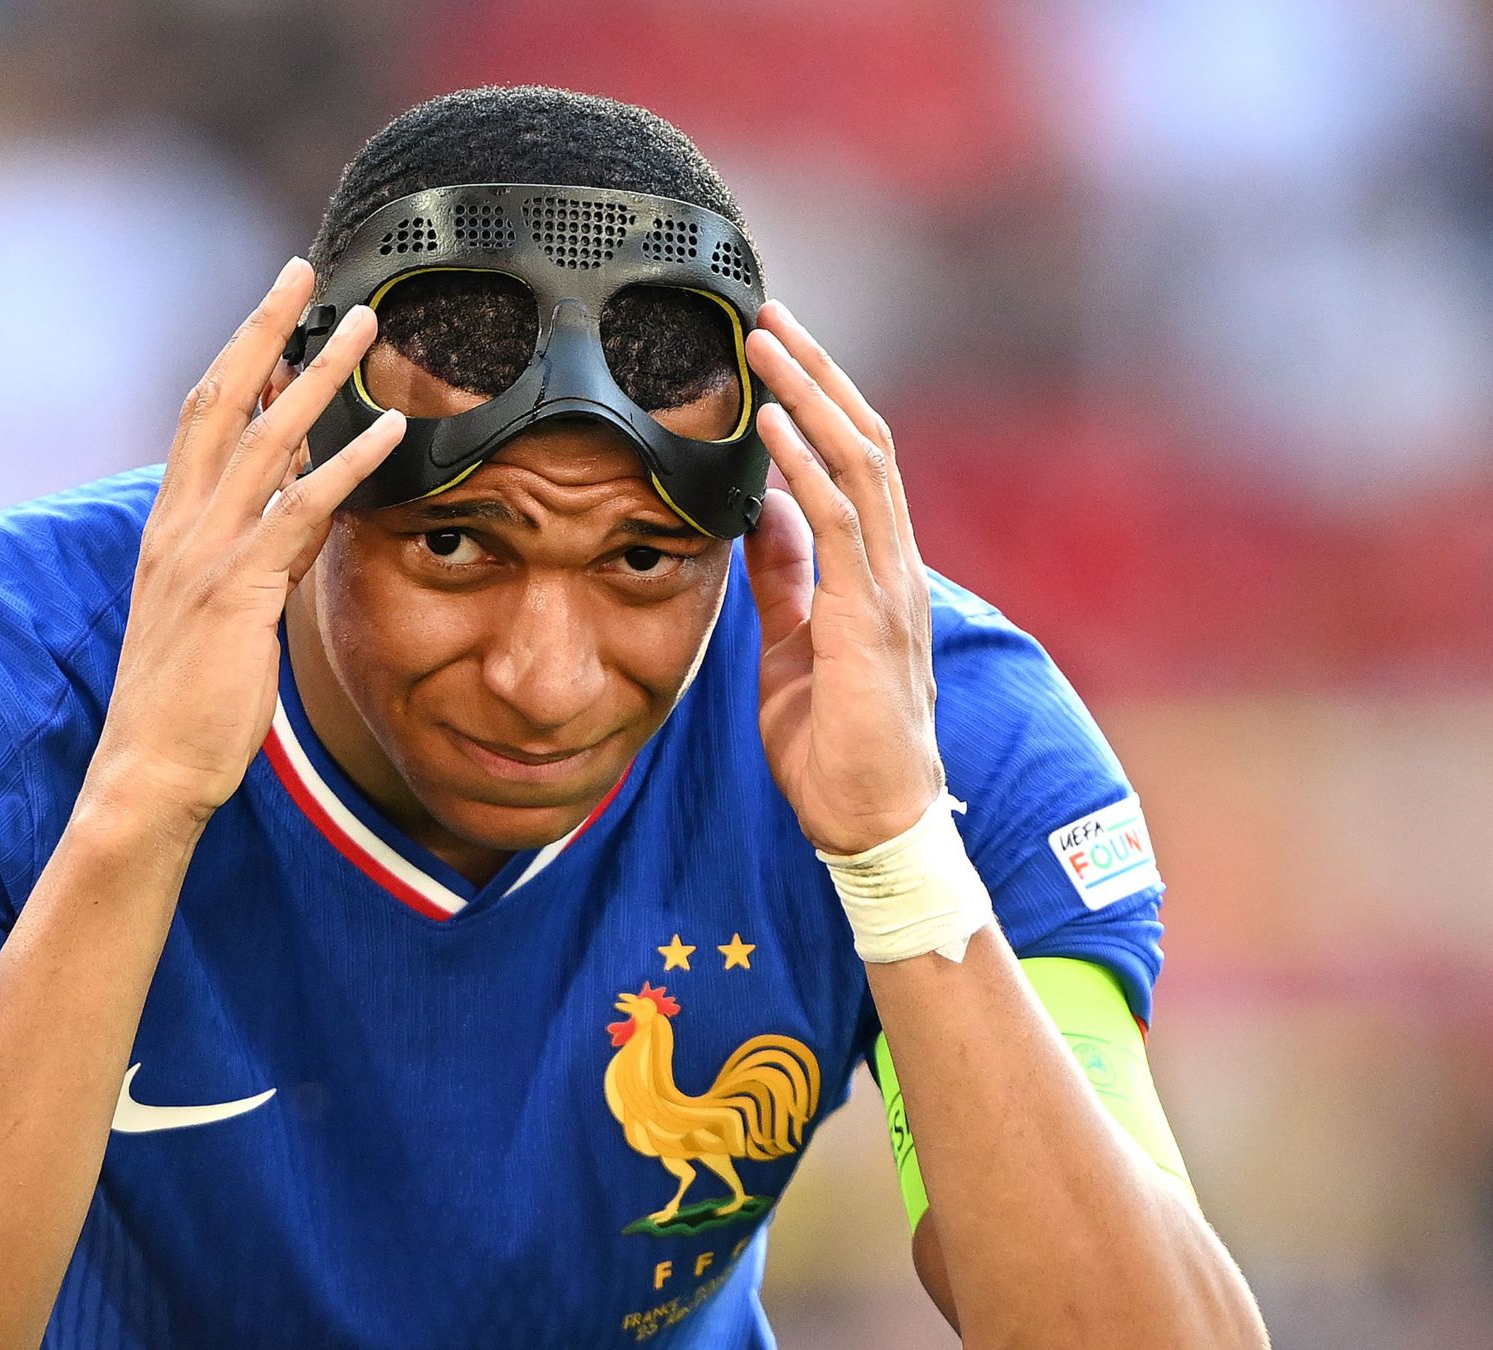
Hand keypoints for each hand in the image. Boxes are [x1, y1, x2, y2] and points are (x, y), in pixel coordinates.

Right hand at [87, 257, 404, 824]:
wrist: (147, 774)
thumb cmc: (182, 706)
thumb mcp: (212, 615)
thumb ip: (249, 554)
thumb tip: (294, 509)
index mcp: (166, 529)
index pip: (200, 419)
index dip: (236, 356)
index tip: (275, 310)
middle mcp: (179, 527)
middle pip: (220, 400)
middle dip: (263, 329)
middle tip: (303, 270)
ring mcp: (205, 554)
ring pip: (266, 439)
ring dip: (318, 375)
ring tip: (365, 328)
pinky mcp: (239, 590)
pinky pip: (302, 510)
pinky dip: (348, 465)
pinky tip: (389, 434)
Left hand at [742, 301, 941, 855]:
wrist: (870, 824)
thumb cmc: (835, 743)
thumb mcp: (795, 642)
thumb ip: (785, 577)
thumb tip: (762, 512)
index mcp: (877, 571)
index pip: (856, 463)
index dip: (819, 401)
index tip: (774, 350)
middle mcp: (894, 567)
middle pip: (866, 441)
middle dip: (817, 373)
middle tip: (770, 314)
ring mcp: (889, 589)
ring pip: (860, 465)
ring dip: (810, 398)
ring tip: (766, 343)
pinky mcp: (871, 620)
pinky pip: (843, 525)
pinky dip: (808, 468)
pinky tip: (775, 427)